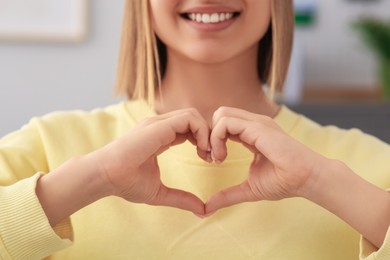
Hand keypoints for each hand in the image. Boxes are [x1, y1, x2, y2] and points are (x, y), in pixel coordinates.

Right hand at [94, 109, 209, 214]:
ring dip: (207, 133)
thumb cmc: (126, 183)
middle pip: (193, 119)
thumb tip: (202, 211)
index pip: (188, 129)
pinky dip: (202, 131)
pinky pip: (189, 118)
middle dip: (209, 135)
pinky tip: (201, 150)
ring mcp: (158, 123)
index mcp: (160, 137)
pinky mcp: (158, 125)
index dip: (203, 141)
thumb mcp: (160, 193)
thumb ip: (182, 199)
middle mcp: (160, 126)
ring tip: (208, 154)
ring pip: (193, 115)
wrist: (105, 177)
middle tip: (213, 157)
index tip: (208, 160)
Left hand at [206, 107, 327, 213]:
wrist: (306, 179)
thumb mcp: (249, 188)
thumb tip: (207, 208)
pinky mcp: (257, 127)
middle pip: (219, 114)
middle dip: (209, 134)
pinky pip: (225, 123)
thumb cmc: (284, 181)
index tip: (214, 161)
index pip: (224, 124)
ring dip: (212, 137)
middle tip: (212, 158)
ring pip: (220, 115)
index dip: (213, 140)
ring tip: (218, 159)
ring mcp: (256, 122)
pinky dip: (216, 138)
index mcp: (251, 132)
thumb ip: (228, 195)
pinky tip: (222, 157)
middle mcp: (253, 123)